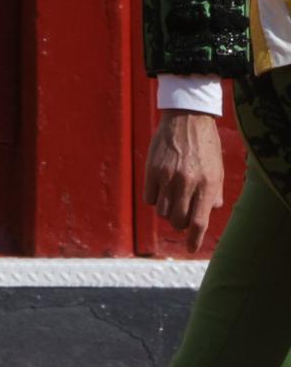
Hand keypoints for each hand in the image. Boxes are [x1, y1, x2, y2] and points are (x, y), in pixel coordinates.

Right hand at [143, 109, 224, 251]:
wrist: (187, 118)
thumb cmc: (205, 144)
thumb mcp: (217, 169)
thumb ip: (213, 193)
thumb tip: (207, 211)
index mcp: (207, 185)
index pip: (199, 222)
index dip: (194, 239)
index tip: (190, 248)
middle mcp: (187, 183)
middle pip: (178, 219)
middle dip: (179, 223)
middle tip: (180, 217)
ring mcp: (168, 177)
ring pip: (162, 211)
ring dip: (166, 211)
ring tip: (170, 200)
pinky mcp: (152, 169)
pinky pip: (150, 198)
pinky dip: (154, 199)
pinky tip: (159, 190)